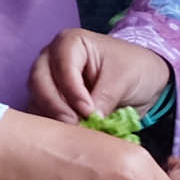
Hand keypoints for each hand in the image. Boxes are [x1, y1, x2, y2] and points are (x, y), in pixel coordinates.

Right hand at [30, 29, 173, 124]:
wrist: (143, 79)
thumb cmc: (133, 69)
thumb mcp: (125, 79)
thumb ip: (105, 98)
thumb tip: (90, 121)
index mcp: (70, 42)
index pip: (62, 65)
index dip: (72, 90)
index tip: (88, 110)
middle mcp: (51, 58)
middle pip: (40, 81)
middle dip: (56, 105)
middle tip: (74, 125)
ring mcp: (46, 79)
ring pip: (36, 99)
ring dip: (52, 118)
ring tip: (73, 133)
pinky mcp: (47, 100)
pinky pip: (40, 113)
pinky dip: (50, 126)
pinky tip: (66, 136)